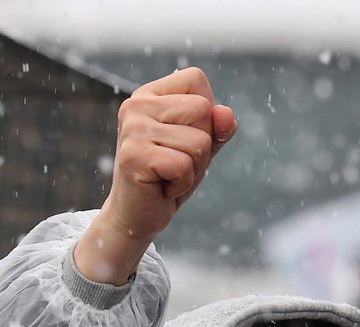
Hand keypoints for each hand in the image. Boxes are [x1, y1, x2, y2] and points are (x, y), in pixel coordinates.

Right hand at [74, 67, 236, 283]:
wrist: (136, 214)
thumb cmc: (169, 177)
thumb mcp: (200, 148)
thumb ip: (217, 129)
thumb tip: (226, 114)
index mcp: (150, 94)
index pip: (196, 79)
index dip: (204, 114)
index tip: (180, 137)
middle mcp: (137, 104)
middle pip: (203, 109)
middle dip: (202, 145)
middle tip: (175, 162)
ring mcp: (133, 129)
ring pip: (199, 141)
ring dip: (192, 168)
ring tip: (167, 174)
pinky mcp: (134, 156)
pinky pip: (184, 165)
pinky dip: (182, 183)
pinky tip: (162, 186)